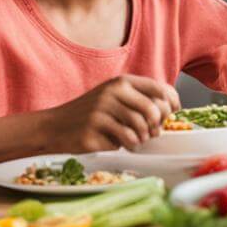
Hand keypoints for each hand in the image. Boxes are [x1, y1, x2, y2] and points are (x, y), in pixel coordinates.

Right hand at [47, 75, 180, 151]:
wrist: (54, 126)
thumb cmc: (92, 114)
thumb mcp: (115, 97)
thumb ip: (140, 99)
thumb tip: (172, 109)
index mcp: (121, 82)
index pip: (159, 88)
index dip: (172, 102)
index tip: (172, 112)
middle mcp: (112, 92)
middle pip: (153, 110)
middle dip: (158, 125)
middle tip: (152, 132)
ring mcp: (101, 110)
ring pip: (140, 126)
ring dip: (143, 137)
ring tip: (135, 139)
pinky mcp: (93, 128)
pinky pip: (125, 139)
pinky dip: (129, 145)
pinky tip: (122, 144)